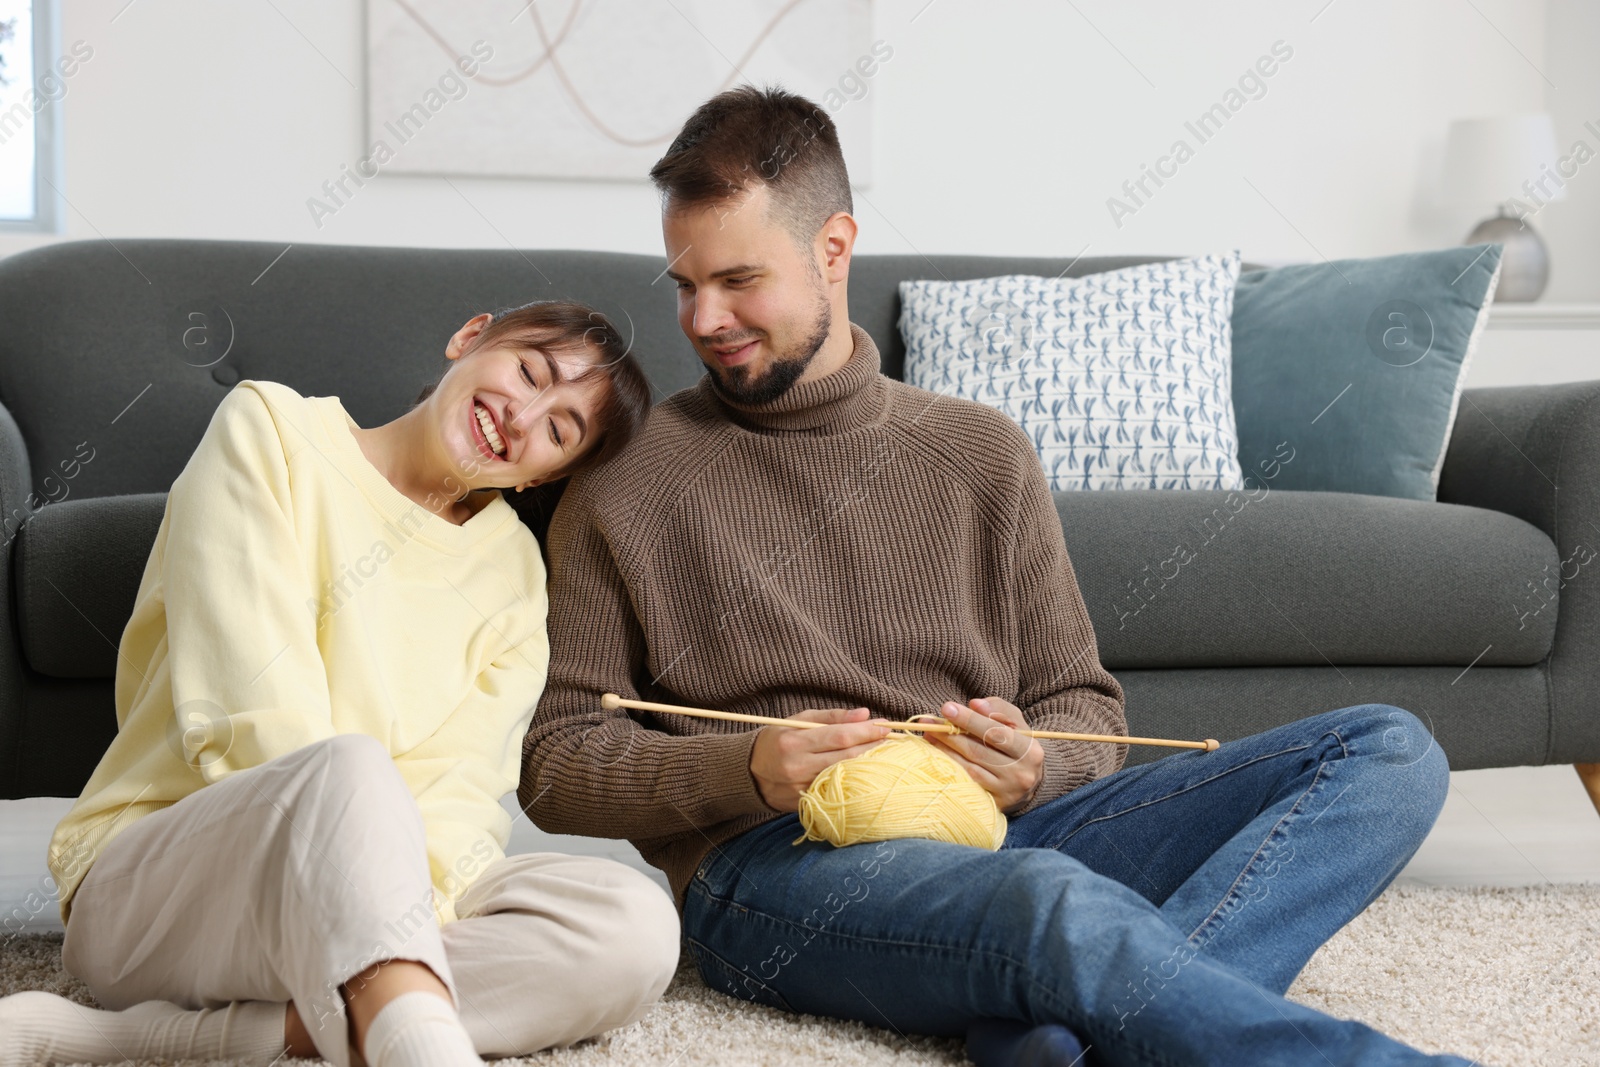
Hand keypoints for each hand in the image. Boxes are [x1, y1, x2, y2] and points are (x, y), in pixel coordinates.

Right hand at [750, 706, 892, 812]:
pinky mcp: (804, 805)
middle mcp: (796, 767)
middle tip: (891, 740)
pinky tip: (863, 773)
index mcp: (794, 741)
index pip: (839, 736)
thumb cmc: (777, 740)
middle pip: (846, 757)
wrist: (748, 773)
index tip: (886, 726)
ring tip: (882, 755)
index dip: (866, 732)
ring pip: (843, 777)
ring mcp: (801, 789)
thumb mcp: (798, 720)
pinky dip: (851, 781)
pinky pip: (834, 792)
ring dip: (865, 765)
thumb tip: (864, 714)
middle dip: (872, 747)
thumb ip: (832, 717)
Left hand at [925, 697, 1043, 813]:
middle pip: (978, 751)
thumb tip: (975, 704)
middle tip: (928, 722)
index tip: (947, 708)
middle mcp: (1020, 774)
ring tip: (928, 735)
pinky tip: (936, 756)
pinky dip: (949, 768)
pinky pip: (966, 784)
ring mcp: (1006, 792)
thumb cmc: (1018, 746)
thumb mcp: (1016, 723)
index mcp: (1030, 751)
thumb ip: (998, 708)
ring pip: (969, 768)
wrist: (1031, 782)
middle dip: (950, 734)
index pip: (995, 732)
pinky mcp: (994, 805)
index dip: (969, 720)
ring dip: (944, 751)